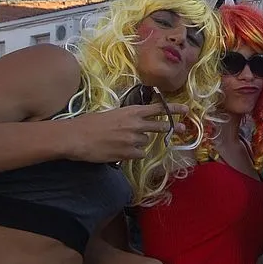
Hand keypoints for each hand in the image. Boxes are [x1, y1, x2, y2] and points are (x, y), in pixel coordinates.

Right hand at [63, 103, 189, 162]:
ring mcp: (133, 140)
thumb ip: (126, 118)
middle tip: (181, 129)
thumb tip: (134, 123)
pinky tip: (119, 151)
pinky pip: (138, 154)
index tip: (185, 109)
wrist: (76, 137)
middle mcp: (136, 124)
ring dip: (137, 143)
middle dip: (171, 127)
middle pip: (160, 126)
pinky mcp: (128, 154)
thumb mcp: (111, 114)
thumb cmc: (88, 123)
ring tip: (119, 141)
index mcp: (131, 111)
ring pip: (144, 142)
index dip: (172, 109)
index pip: (157, 109)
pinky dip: (132, 154)